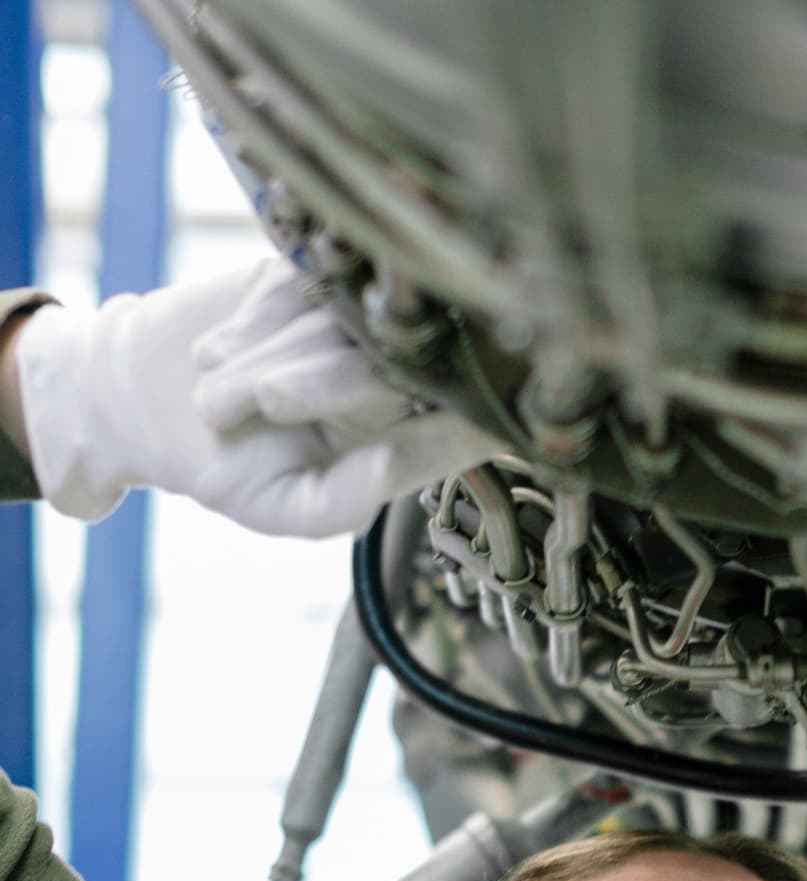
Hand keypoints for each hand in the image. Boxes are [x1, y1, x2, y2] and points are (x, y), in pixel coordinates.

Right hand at [13, 258, 503, 536]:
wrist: (155, 401)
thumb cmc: (235, 469)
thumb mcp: (284, 508)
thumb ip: (342, 502)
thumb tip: (391, 474)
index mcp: (403, 439)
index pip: (454, 428)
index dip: (464, 426)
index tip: (479, 423)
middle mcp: (391, 379)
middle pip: (383, 366)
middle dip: (312, 384)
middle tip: (251, 407)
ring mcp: (351, 323)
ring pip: (333, 323)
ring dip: (263, 357)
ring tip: (221, 397)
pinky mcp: (310, 273)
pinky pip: (295, 283)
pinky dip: (252, 320)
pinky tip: (222, 349)